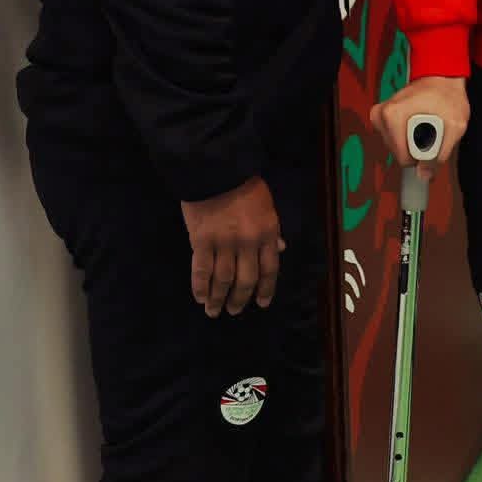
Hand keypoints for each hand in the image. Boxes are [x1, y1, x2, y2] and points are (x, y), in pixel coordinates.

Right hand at [180, 176, 283, 317]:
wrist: (216, 169)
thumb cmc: (244, 185)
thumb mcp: (267, 206)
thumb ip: (272, 231)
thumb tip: (281, 250)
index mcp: (268, 233)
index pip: (270, 269)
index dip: (266, 289)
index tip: (261, 304)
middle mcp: (248, 243)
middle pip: (246, 279)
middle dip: (240, 299)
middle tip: (234, 311)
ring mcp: (224, 243)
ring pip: (223, 279)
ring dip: (218, 298)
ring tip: (214, 311)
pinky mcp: (201, 241)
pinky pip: (201, 270)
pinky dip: (200, 287)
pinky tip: (200, 297)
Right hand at [370, 76, 469, 182]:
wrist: (442, 78)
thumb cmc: (449, 97)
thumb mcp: (455, 126)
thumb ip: (440, 154)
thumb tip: (424, 176)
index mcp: (394, 115)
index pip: (404, 158)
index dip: (423, 157)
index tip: (435, 140)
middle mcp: (381, 115)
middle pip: (399, 153)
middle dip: (418, 149)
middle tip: (434, 130)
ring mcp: (379, 116)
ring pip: (396, 148)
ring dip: (414, 142)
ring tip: (428, 124)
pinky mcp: (381, 117)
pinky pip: (394, 139)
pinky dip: (409, 137)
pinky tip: (419, 124)